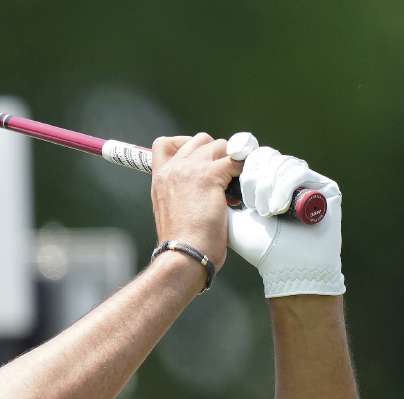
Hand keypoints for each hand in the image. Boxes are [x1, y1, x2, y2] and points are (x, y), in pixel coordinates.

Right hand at [151, 133, 241, 271]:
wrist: (184, 254)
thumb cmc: (181, 243)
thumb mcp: (171, 213)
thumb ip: (181, 195)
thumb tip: (203, 191)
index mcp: (160, 179)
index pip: (164, 144)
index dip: (185, 143)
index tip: (199, 158)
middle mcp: (173, 169)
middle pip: (199, 140)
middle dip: (216, 152)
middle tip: (225, 175)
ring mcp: (190, 170)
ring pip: (219, 145)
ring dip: (231, 161)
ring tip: (235, 183)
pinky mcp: (210, 176)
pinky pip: (235, 159)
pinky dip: (244, 168)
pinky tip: (244, 185)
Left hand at [227, 144, 344, 297]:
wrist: (285, 266)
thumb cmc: (258, 246)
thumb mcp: (231, 215)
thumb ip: (221, 190)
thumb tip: (210, 164)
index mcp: (266, 181)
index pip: (251, 155)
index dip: (240, 159)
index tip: (229, 172)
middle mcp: (287, 178)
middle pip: (265, 155)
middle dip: (252, 177)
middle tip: (248, 203)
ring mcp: (307, 181)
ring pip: (280, 162)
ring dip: (266, 186)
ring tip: (263, 211)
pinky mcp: (325, 187)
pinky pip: (299, 171)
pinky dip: (283, 188)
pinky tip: (276, 209)